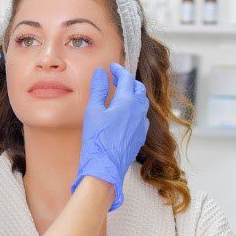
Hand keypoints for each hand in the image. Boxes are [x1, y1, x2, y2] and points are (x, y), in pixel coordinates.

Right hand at [71, 64, 149, 210]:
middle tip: (118, 79)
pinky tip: (127, 115)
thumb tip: (101, 72)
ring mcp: (141, 124)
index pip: (126, 78)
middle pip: (138, 89)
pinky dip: (136, 110)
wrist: (105, 167)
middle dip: (129, 81)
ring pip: (142, 103)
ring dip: (134, 95)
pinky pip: (142, 118)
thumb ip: (99, 89)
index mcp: (127, 101)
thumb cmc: (97, 140)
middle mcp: (138, 111)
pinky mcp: (140, 136)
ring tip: (123, 95)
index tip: (112, 67)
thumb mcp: (93, 111)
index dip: (119, 70)